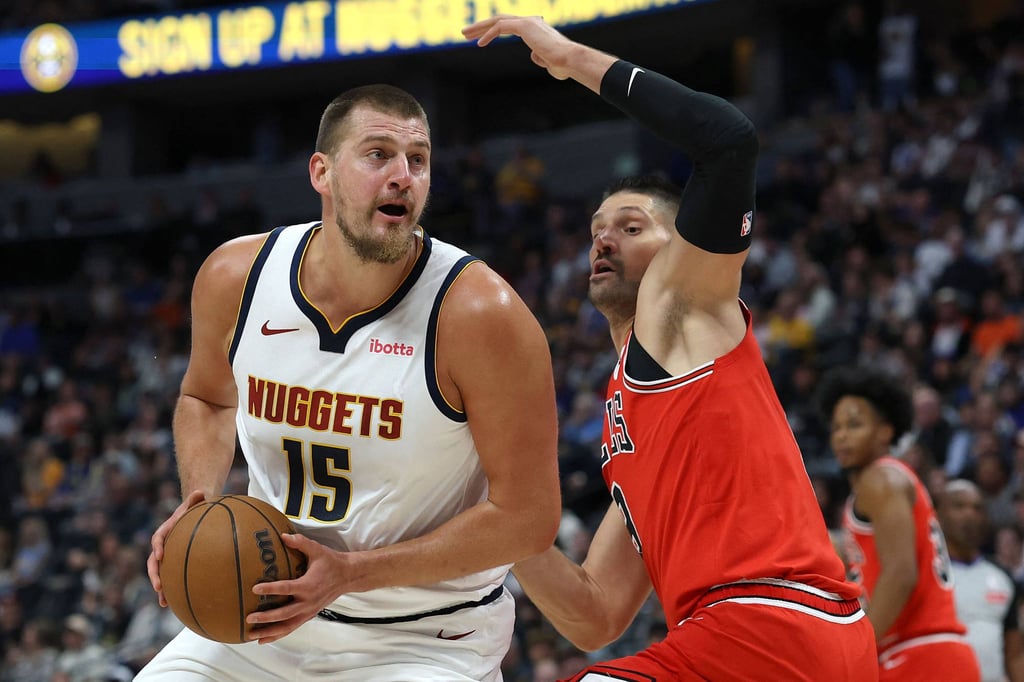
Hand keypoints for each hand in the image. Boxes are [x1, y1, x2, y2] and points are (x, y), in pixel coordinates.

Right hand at [147, 489, 205, 606]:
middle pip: (153, 561)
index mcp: (166, 530)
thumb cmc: (194, 509)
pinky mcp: (173, 564)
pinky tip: (175, 605)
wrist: (191, 515)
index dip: (158, 546)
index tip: (160, 555)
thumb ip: (196, 498)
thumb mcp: (195, 501)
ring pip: (159, 574)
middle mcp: (163, 545)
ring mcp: (167, 556)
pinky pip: (171, 578)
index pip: (158, 538)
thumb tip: (201, 491)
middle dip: (154, 574)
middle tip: (159, 586)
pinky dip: (171, 591)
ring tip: (164, 602)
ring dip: (160, 588)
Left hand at [246, 533, 345, 643]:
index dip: (271, 589)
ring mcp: (309, 611)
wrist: (348, 576)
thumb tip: (282, 535)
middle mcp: (308, 602)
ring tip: (251, 635)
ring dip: (269, 632)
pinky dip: (277, 635)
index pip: (287, 588)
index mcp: (309, 585)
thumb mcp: (317, 549)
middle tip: (249, 617)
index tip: (255, 589)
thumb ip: (300, 543)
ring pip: (287, 626)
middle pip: (284, 614)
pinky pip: (291, 628)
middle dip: (266, 617)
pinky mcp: (309, 615)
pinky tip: (263, 640)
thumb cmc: (331, 562)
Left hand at [462, 15, 575, 79]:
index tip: (479, 39)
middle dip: (482, 26)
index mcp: (536, 28)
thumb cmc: (562, 66)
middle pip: (500, 20)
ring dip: (480, 27)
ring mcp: (528, 22)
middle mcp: (531, 21)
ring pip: (498, 20)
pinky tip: (480, 44)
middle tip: (466, 33)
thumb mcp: (549, 63)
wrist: (569, 60)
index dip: (492, 30)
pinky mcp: (525, 26)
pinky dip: (489, 34)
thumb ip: (540, 58)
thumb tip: (534, 56)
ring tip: (465, 34)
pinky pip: (501, 27)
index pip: (509, 25)